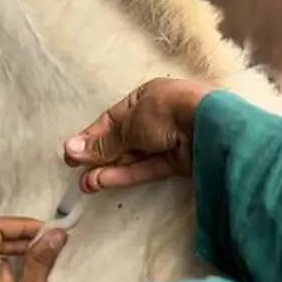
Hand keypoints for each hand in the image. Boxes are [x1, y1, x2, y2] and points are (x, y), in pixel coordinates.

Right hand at [63, 77, 212, 192]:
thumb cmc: (166, 111)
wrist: (210, 126)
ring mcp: (168, 140)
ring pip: (132, 157)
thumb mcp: (128, 124)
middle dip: (98, 156)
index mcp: (146, 97)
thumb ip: (103, 142)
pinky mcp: (177, 162)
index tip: (72, 153)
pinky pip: (146, 168)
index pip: (112, 119)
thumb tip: (72, 149)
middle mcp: (156, 117)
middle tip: (75, 171)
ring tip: (84, 184)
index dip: (91, 136)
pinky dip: (125, 174)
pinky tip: (103, 181)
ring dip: (108, 169)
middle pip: (121, 139)